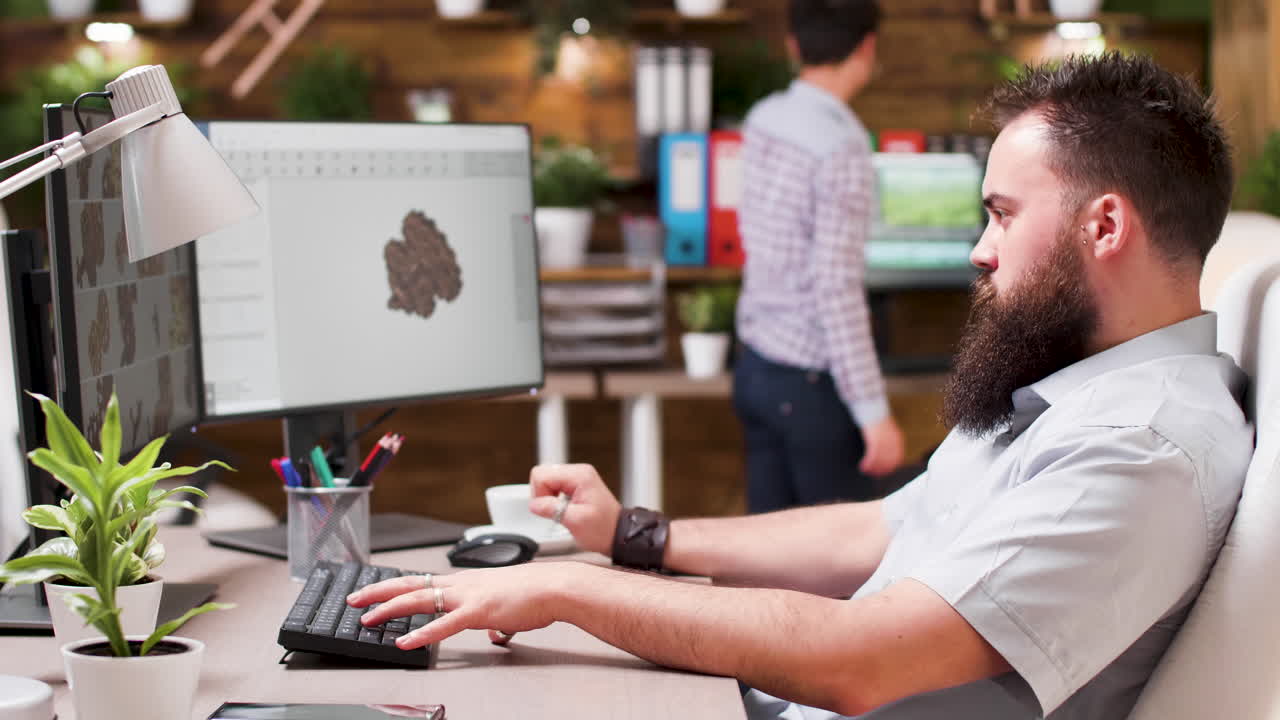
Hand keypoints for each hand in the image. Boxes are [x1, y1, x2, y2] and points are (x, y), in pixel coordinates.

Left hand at [347, 563, 583, 649]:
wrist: (555, 587)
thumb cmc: (535, 593)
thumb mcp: (504, 602)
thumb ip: (492, 617)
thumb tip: (492, 631)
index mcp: (466, 581)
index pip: (422, 581)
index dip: (396, 586)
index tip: (375, 591)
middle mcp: (461, 584)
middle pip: (411, 585)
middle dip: (379, 592)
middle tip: (355, 600)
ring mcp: (468, 596)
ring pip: (419, 600)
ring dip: (389, 609)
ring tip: (368, 619)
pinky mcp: (479, 611)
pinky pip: (443, 625)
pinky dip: (421, 634)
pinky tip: (404, 641)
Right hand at [528, 464, 620, 554]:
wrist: (617, 535)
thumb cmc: (604, 529)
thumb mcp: (576, 521)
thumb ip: (552, 509)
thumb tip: (534, 504)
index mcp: (579, 476)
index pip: (542, 474)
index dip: (539, 494)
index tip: (549, 509)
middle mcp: (578, 472)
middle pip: (542, 475)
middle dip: (543, 495)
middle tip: (555, 511)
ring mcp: (577, 478)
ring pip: (546, 481)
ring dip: (548, 498)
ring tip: (561, 511)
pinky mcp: (575, 486)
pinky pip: (553, 487)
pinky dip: (553, 499)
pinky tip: (564, 509)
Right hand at [859, 417, 904, 476]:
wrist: (873, 407)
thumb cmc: (877, 417)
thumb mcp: (887, 430)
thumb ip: (887, 440)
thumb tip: (884, 451)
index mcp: (898, 440)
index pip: (897, 458)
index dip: (890, 467)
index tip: (883, 472)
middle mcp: (893, 443)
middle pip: (889, 462)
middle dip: (881, 470)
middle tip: (873, 474)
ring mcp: (885, 443)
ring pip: (880, 461)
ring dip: (872, 468)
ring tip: (866, 471)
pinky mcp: (875, 442)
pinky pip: (872, 457)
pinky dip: (867, 464)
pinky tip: (862, 466)